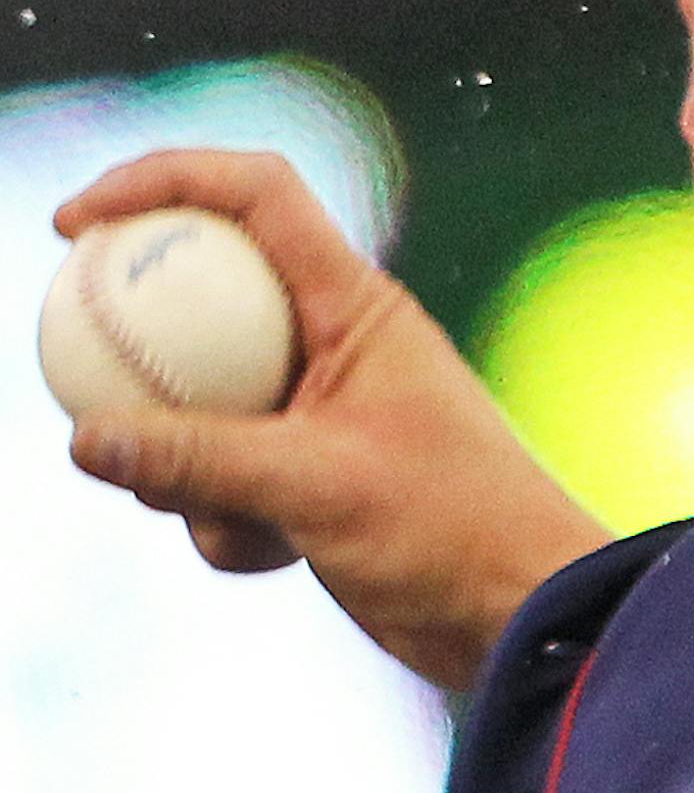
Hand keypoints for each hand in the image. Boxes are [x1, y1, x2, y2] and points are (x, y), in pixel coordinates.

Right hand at [55, 149, 610, 687]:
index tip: (74, 223)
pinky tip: (273, 559)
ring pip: (197, 405)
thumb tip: (85, 438)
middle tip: (86, 389)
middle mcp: (333, 342)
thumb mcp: (314, 488)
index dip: (162, 181)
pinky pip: (222, 480)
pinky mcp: (306, 474)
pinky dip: (226, 524)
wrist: (519, 611)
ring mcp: (315, 410)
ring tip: (241, 520)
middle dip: (142, 354)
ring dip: (189, 471)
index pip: (256, 195)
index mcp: (357, 305)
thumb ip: (198, 460)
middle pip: (202, 299)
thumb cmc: (451, 530)